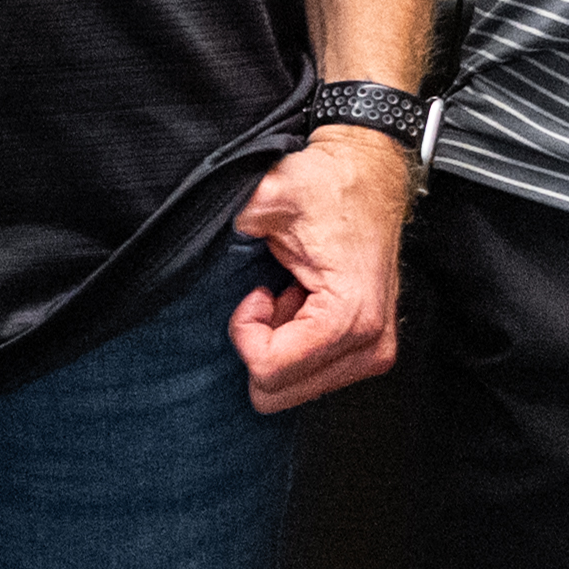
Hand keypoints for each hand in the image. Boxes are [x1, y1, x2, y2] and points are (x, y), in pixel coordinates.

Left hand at [223, 121, 419, 416]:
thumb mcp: (271, 194)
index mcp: (351, 314)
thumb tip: (194, 234)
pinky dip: (293, 344)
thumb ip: (230, 217)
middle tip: (272, 295)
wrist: (370, 175)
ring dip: (279, 344)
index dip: (246, 332)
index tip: (257, 291)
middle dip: (262, 345)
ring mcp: (374, 352)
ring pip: (292, 390)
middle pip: (280, 393)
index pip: (271, 371)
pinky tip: (300, 303)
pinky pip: (309, 376)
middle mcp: (370, 344)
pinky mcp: (370, 350)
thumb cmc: (330, 185)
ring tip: (290, 295)